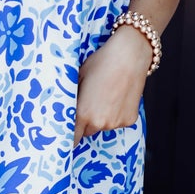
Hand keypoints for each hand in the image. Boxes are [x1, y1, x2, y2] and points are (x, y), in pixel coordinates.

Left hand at [73, 24, 151, 144]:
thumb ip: (72, 98)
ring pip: (103, 126)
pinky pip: (118, 122)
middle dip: (85, 123)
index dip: (69, 133)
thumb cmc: (101, 63)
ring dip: (101, 118)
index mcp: (83, 114)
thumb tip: (65, 108)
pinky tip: (118, 97)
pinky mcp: (130, 120)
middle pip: (87, 132)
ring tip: (105, 96)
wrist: (129, 56)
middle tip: (89, 104)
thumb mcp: (78, 78)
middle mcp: (100, 123)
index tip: (69, 128)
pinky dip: (116, 114)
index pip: (72, 137)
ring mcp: (116, 123)